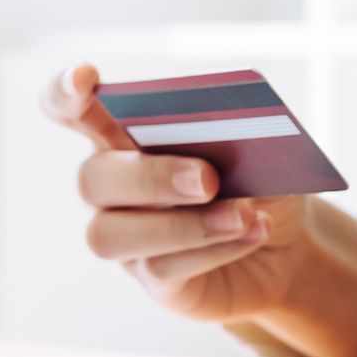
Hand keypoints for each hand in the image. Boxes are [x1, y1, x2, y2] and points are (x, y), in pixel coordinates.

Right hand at [42, 63, 356, 356]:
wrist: (290, 241)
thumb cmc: (262, 179)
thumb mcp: (260, 146)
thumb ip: (234, 130)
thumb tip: (228, 125)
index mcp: (127, 135)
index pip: (72, 108)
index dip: (66, 92)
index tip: (85, 77)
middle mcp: (114, 186)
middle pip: (93, 178)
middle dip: (150, 176)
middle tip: (209, 179)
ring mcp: (128, 237)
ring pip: (113, 233)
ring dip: (183, 224)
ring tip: (242, 215)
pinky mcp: (154, 279)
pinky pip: (162, 267)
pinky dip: (215, 248)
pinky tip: (255, 230)